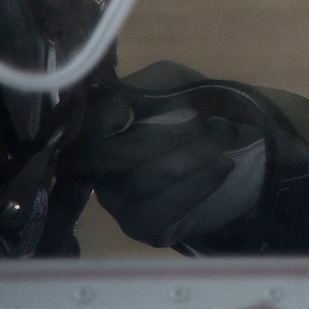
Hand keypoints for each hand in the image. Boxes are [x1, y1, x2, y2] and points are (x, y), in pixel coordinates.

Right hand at [80, 70, 266, 248]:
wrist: (224, 149)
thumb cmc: (189, 107)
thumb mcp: (172, 83)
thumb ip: (149, 88)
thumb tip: (124, 107)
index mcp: (96, 126)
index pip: (84, 125)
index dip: (103, 119)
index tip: (130, 110)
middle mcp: (94, 168)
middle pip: (111, 156)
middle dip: (167, 136)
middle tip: (209, 122)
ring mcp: (115, 201)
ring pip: (142, 182)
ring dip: (193, 156)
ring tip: (225, 137)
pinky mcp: (141, 226)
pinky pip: (163, 210)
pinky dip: (200, 183)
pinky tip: (224, 166)